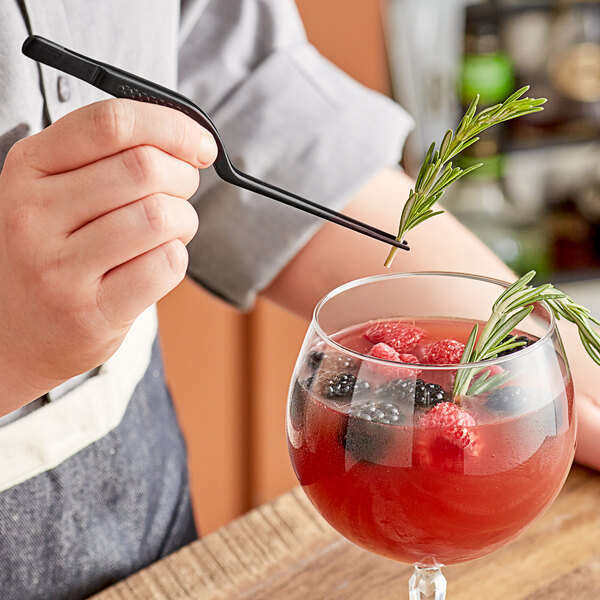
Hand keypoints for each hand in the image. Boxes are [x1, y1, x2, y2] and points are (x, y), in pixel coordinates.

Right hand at [0, 99, 216, 412]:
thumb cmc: (52, 252)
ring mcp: (59, 268)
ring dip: (184, 221)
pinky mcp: (90, 313)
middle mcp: (34, 214)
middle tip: (181, 194)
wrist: (14, 333)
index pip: (111, 123)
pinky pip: (165, 266)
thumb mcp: (54, 191)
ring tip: (168, 231)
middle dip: (183, 178)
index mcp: (29, 168)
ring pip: (161, 217)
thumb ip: (107, 158)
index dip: (171, 127)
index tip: (201, 145)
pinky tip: (156, 262)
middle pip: (145, 169)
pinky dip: (176, 258)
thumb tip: (185, 141)